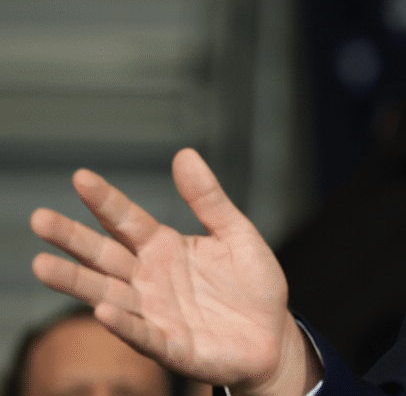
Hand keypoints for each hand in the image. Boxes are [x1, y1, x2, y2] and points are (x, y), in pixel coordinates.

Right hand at [30, 148, 320, 395]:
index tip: (80, 176)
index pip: (126, 220)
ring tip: (43, 266)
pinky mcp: (170, 345)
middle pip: (104, 256)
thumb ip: (208, 199)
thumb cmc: (250, 285)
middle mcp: (149, 279)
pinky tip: (102, 311)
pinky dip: (123, 324)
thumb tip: (185, 154)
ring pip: (108, 295)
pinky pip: (142, 334)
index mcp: (163, 248)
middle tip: (40, 218)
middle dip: (72, 239)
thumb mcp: (236, 233)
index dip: (105, 200)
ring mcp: (155, 313)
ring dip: (77, 282)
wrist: (272, 335)